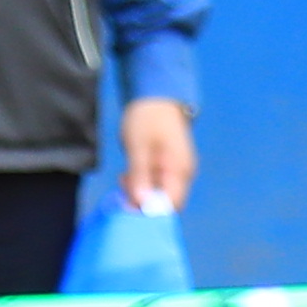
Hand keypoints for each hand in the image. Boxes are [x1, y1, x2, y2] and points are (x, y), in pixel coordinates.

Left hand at [119, 95, 196, 211]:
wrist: (156, 95)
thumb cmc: (148, 118)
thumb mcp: (138, 146)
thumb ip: (140, 175)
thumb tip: (140, 203)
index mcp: (180, 170)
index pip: (170, 205)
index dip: (149, 211)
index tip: (127, 205)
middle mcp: (184, 174)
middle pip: (165, 202)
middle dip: (142, 201)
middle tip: (122, 185)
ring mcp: (178, 170)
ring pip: (160, 194)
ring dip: (140, 192)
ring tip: (124, 177)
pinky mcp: (170, 167)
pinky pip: (158, 184)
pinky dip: (143, 183)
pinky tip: (130, 173)